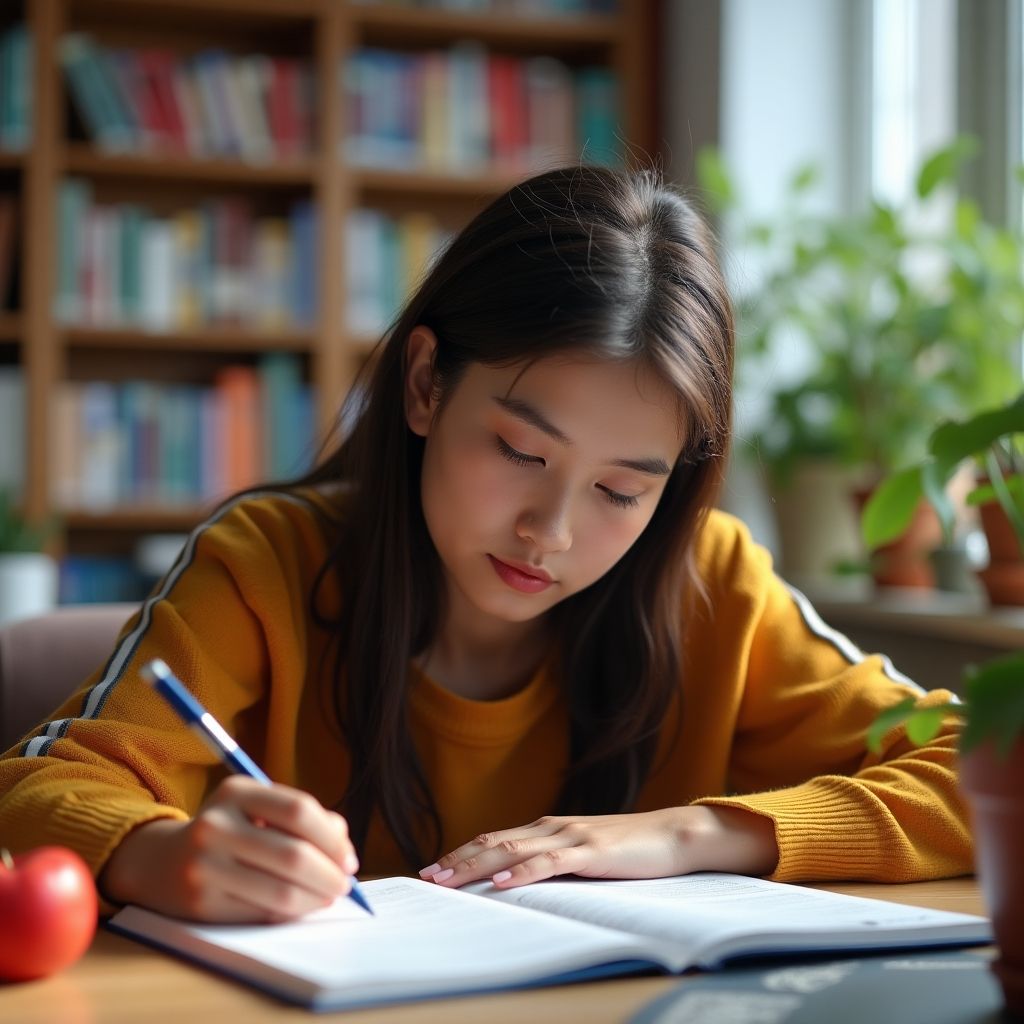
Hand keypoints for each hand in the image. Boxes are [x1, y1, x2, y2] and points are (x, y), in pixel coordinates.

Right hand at [99, 776, 358, 922]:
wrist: (160, 862)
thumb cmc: (228, 831)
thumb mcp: (256, 808)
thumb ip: (302, 818)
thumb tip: (343, 847)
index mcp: (235, 791)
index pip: (299, 810)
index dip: (332, 838)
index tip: (349, 857)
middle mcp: (216, 825)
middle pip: (294, 855)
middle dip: (330, 874)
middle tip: (344, 884)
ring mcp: (205, 866)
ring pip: (281, 892)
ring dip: (315, 899)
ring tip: (327, 897)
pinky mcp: (201, 904)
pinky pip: (261, 914)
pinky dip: (290, 913)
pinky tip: (298, 907)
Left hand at [419, 806, 777, 889]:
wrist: (671, 835)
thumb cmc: (626, 850)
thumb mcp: (580, 857)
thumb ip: (551, 864)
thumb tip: (515, 883)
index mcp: (547, 829)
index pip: (493, 839)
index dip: (460, 854)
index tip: (431, 870)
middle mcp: (551, 828)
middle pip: (493, 842)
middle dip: (457, 860)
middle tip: (426, 877)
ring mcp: (570, 836)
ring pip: (513, 849)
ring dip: (476, 865)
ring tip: (449, 879)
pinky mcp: (591, 851)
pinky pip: (551, 862)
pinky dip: (523, 871)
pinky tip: (503, 881)